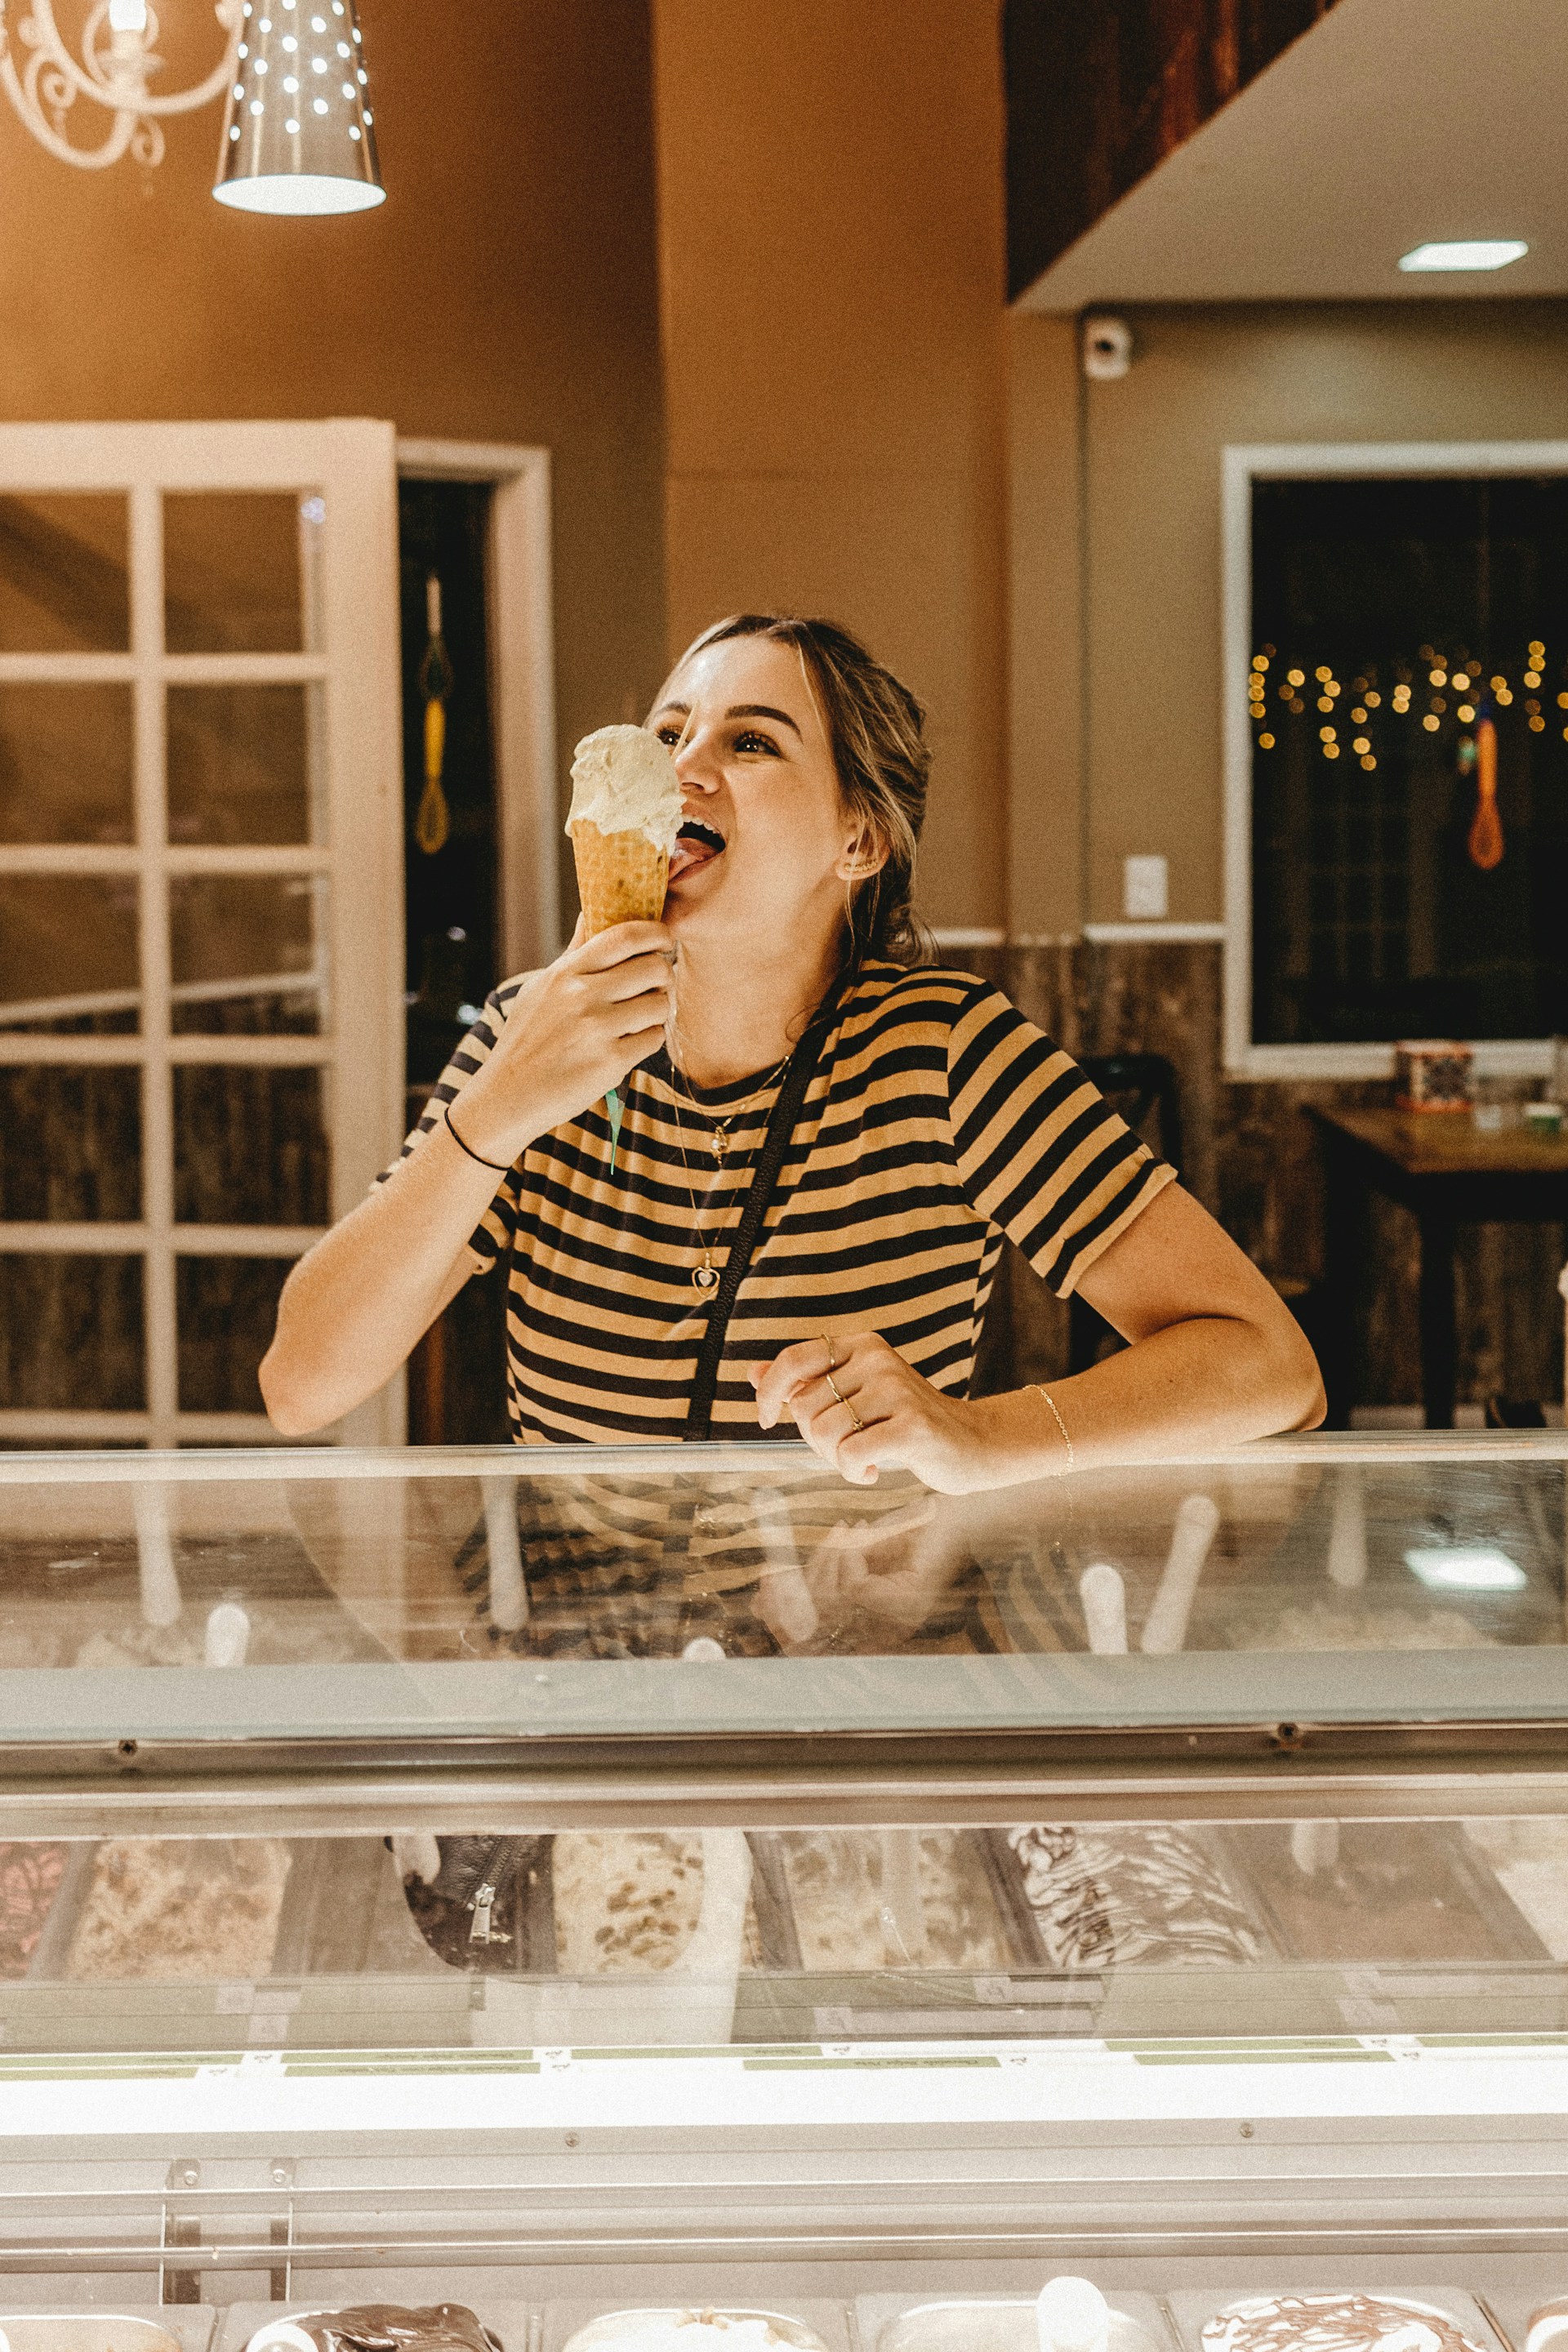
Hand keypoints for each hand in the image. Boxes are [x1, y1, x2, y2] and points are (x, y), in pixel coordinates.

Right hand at [453, 920, 675, 1163]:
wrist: (508, 1096)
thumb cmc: (528, 1040)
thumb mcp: (542, 988)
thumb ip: (574, 953)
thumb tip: (591, 912)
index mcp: (566, 974)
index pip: (624, 936)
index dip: (656, 932)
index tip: (664, 940)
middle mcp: (582, 996)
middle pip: (653, 968)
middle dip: (664, 976)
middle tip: (656, 987)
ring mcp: (597, 1029)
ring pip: (660, 1005)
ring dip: (659, 1012)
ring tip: (641, 1019)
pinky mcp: (610, 1062)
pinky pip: (654, 1038)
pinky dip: (649, 1040)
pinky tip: (630, 1044)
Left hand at [749, 1332, 1007, 1492]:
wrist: (972, 1443)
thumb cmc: (906, 1422)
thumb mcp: (855, 1395)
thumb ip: (807, 1383)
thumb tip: (752, 1373)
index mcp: (861, 1346)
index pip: (794, 1359)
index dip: (770, 1392)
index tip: (767, 1419)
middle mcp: (878, 1360)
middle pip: (806, 1407)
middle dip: (814, 1440)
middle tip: (846, 1449)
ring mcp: (897, 1389)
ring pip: (825, 1433)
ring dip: (836, 1460)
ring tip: (863, 1460)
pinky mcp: (912, 1425)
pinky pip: (851, 1454)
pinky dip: (854, 1472)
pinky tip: (875, 1470)